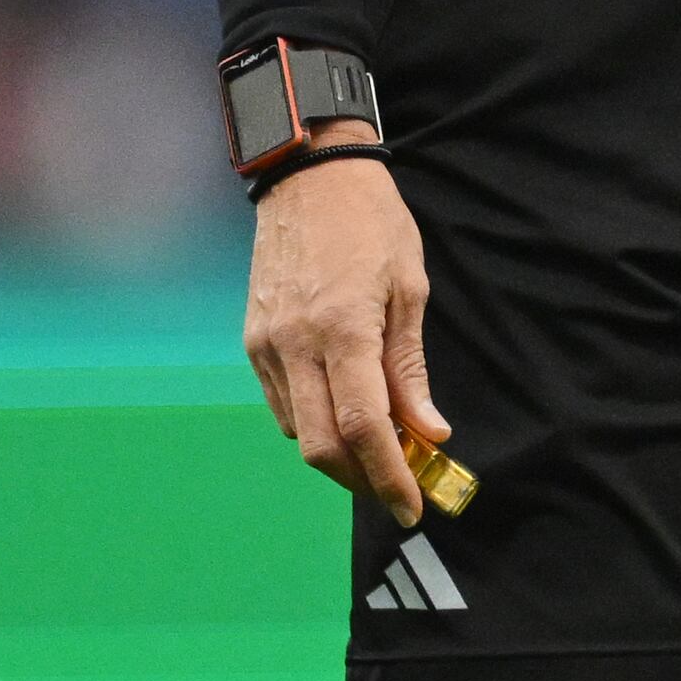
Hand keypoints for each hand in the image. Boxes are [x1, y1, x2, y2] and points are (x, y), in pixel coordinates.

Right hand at [239, 132, 447, 525]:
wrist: (308, 176)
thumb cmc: (372, 223)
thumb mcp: (410, 288)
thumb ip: (410, 368)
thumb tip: (428, 430)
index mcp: (343, 330)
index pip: (365, 427)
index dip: (388, 475)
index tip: (411, 505)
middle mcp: (295, 345)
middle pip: (323, 445)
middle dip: (362, 479)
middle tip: (397, 489)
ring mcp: (266, 345)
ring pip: (298, 431)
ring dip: (339, 454)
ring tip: (379, 450)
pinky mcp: (252, 340)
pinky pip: (281, 404)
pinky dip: (313, 424)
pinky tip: (342, 415)